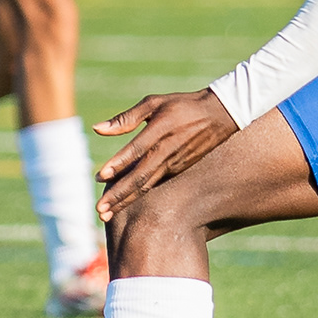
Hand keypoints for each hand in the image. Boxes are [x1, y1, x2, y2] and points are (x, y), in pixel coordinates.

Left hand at [93, 88, 236, 221]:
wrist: (220, 115)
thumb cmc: (182, 105)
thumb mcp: (153, 103)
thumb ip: (125, 118)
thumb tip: (96, 128)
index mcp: (160, 132)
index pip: (136, 151)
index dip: (118, 164)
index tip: (100, 177)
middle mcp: (167, 152)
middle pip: (140, 177)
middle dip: (119, 196)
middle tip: (100, 210)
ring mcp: (174, 164)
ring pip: (147, 185)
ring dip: (126, 201)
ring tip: (107, 215)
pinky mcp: (178, 170)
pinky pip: (154, 184)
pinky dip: (138, 194)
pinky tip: (124, 202)